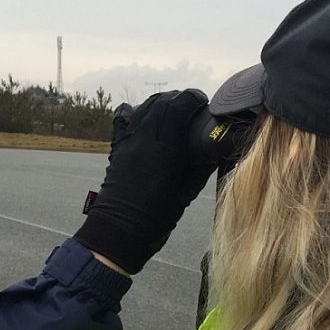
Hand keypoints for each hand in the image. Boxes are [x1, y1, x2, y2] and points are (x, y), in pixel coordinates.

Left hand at [74, 89, 214, 273]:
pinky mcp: (116, 149)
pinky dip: (134, 112)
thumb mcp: (186, 194)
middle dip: (179, 99)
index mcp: (163, 151)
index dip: (193, 99)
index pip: (178, 108)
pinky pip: (123, 120)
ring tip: (171, 110)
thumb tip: (213, 149)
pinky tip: (143, 117)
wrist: (119, 231)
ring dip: (159, 102)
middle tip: (191, 107)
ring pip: (142, 107)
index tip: (203, 102)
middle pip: (160, 103)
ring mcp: (126, 143)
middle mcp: (142, 141)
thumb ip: (199, 168)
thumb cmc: (155, 219)